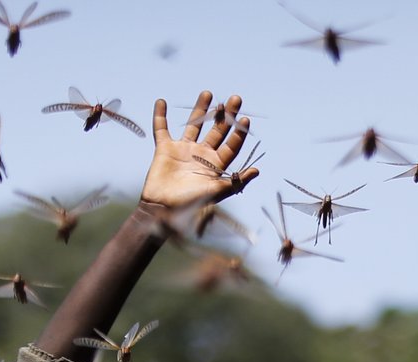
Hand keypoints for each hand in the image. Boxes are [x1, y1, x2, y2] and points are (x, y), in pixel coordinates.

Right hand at [141, 91, 258, 211]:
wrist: (163, 211)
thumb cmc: (191, 205)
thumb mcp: (217, 193)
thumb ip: (236, 181)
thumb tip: (257, 170)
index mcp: (216, 165)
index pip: (231, 145)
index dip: (238, 133)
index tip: (244, 119)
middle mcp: (202, 155)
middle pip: (217, 130)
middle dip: (226, 115)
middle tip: (236, 99)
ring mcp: (183, 150)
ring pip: (194, 125)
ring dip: (201, 109)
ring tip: (209, 93)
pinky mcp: (164, 149)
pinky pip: (161, 129)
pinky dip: (160, 116)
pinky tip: (162, 102)